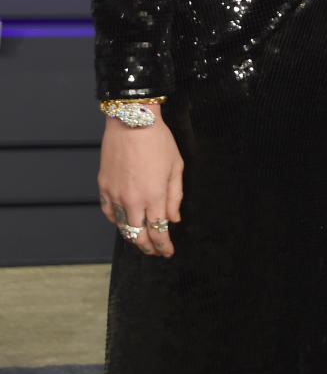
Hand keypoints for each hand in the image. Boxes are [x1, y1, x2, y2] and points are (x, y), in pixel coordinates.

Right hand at [98, 115, 183, 257]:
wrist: (132, 120)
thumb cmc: (158, 140)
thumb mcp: (176, 165)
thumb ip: (175, 196)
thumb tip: (174, 219)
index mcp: (154, 196)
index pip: (158, 232)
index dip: (163, 246)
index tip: (168, 252)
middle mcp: (134, 200)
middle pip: (139, 236)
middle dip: (148, 248)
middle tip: (155, 251)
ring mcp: (116, 195)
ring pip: (123, 227)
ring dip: (133, 237)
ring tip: (141, 239)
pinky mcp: (104, 187)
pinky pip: (110, 213)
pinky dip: (118, 221)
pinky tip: (125, 221)